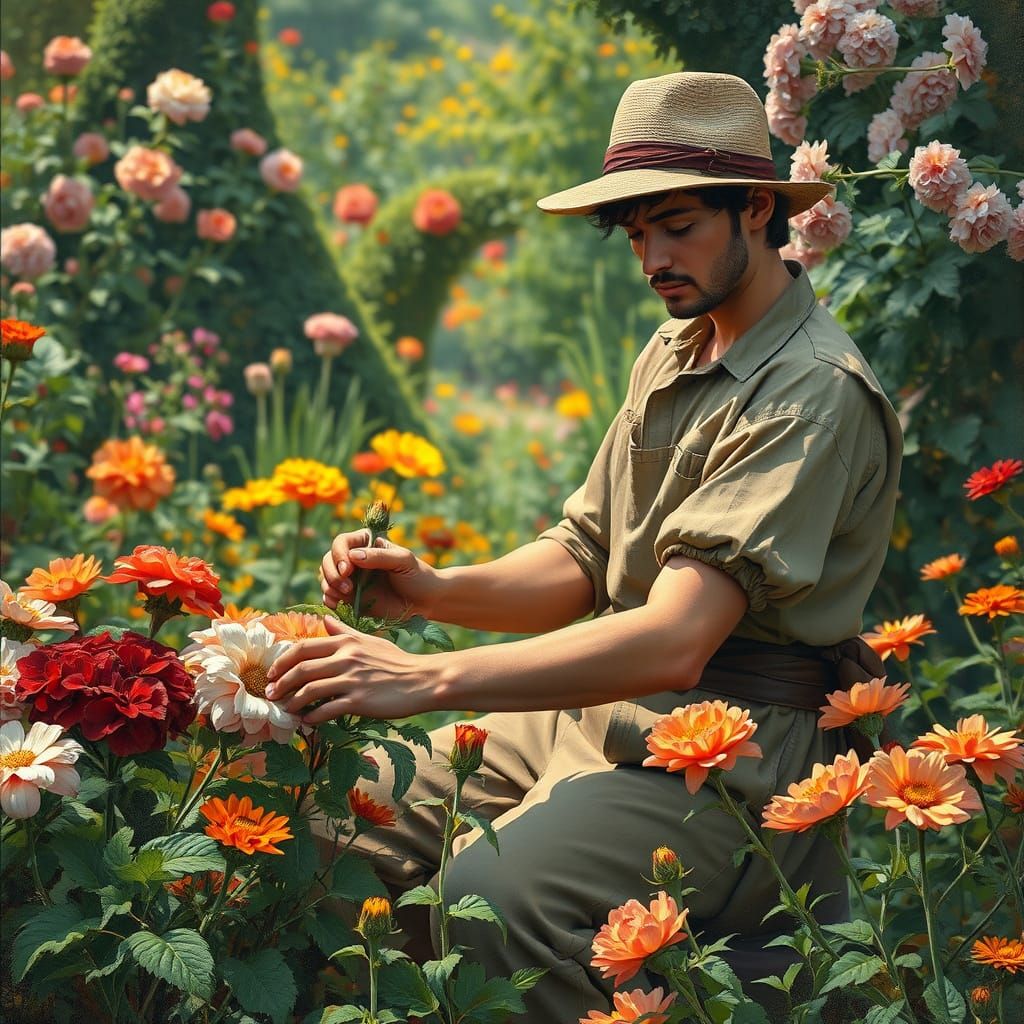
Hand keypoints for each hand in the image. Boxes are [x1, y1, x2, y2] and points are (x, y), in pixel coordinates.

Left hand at [265, 616, 439, 722]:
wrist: (422, 680)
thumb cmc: (396, 660)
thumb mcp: (369, 640)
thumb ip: (344, 630)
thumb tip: (324, 619)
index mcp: (346, 642)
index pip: (303, 648)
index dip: (282, 661)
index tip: (272, 672)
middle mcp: (346, 658)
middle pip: (301, 669)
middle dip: (281, 683)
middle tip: (271, 694)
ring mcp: (352, 680)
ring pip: (310, 691)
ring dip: (293, 702)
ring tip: (286, 710)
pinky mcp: (360, 700)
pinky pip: (327, 710)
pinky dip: (313, 717)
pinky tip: (308, 722)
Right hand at [319, 529, 439, 620]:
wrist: (427, 602)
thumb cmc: (418, 576)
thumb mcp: (403, 561)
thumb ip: (379, 556)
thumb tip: (353, 556)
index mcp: (367, 544)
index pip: (342, 542)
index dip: (339, 555)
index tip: (348, 569)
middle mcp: (355, 560)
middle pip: (328, 559)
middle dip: (331, 572)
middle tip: (346, 587)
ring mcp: (352, 580)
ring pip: (326, 578)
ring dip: (329, 585)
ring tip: (346, 595)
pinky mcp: (351, 599)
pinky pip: (331, 597)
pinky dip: (330, 599)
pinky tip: (340, 604)